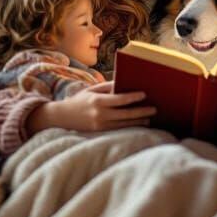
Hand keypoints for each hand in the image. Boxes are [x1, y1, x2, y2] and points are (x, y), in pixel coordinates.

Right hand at [30, 80, 156, 133]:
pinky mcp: (100, 133)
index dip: (133, 97)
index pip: (119, 99)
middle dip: (141, 112)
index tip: (144, 95)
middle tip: (154, 109)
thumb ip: (108, 87)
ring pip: (124, 124)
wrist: (62, 117)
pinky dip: (129, 127)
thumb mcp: (92, 90)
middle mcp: (99, 115)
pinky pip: (118, 130)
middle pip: (125, 114)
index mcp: (97, 101)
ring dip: (138, 121)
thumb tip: (124, 84)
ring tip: (149, 118)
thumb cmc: (80, 100)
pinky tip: (138, 124)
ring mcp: (100, 126)